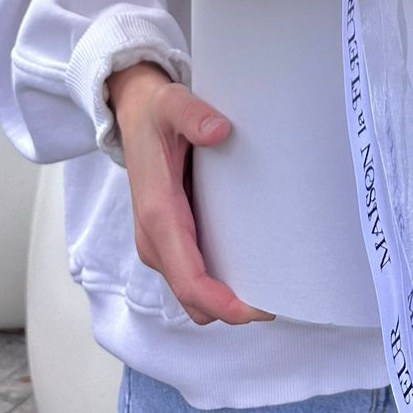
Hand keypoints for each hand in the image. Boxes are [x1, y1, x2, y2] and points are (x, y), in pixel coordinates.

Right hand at [106, 62, 273, 326]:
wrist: (134, 112)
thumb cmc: (155, 112)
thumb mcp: (172, 103)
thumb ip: (193, 115)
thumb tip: (219, 130)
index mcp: (158, 215)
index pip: (190, 281)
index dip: (223, 303)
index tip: (258, 309)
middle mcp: (155, 239)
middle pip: (194, 298)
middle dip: (232, 308)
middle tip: (278, 296)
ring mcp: (160, 243)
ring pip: (193, 293)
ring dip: (225, 298)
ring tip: (270, 283)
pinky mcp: (169, 238)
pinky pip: (193, 276)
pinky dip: (218, 283)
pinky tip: (249, 264)